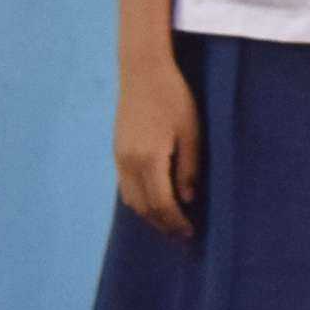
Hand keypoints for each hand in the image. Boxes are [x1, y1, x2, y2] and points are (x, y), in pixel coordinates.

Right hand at [114, 53, 201, 239]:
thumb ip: (189, 168)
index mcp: (148, 160)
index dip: (175, 223)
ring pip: (131, 200)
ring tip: (170, 223)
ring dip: (149, 215)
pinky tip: (155, 201)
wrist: (142, 73)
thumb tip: (188, 200)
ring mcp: (119, 158)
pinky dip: (140, 200)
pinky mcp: (118, 152)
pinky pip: (126, 186)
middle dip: (162, 225)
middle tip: (182, 236)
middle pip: (143, 207)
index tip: (190, 234)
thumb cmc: (174, 99)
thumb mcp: (192, 132)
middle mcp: (128, 164)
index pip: (161, 204)